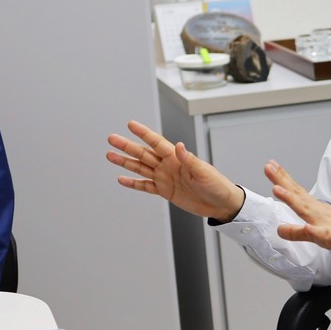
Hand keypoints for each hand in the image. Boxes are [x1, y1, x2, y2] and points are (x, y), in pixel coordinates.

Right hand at [106, 120, 243, 220]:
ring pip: (141, 168)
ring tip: (110, 155)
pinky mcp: (165, 191)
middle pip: (143, 153)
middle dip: (127, 146)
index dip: (144, 133)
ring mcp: (165, 178)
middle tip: (111, 138)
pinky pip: (145, 186)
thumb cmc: (216, 185)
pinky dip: (133, 183)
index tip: (131, 125)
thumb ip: (190, 160)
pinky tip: (121, 179)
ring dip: (125, 162)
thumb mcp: (204, 172)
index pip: (157, 142)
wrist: (220, 204)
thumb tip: (179, 146)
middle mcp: (168, 165)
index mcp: (178, 158)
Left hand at [266, 160, 330, 264]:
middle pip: (298, 195)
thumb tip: (279, 229)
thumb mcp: (318, 234)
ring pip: (307, 211)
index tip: (271, 166)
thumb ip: (298, 231)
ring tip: (277, 189)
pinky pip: (323, 235)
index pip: (297, 192)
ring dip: (292, 199)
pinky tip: (306, 227)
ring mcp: (328, 224)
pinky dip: (314, 231)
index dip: (283, 179)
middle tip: (268, 167)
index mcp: (317, 210)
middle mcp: (320, 213)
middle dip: (282, 181)